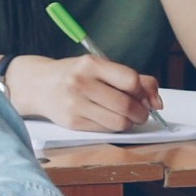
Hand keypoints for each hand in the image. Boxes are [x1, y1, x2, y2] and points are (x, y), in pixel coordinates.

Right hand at [6, 49, 160, 130]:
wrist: (38, 85)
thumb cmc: (75, 74)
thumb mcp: (99, 67)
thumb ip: (132, 78)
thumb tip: (157, 100)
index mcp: (90, 64)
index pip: (130, 80)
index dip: (143, 92)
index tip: (144, 96)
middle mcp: (81, 83)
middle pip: (126, 105)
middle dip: (141, 112)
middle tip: (141, 112)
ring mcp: (75, 104)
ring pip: (119, 122)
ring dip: (130, 122)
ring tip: (127, 116)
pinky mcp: (73, 122)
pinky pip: (106, 130)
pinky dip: (115, 127)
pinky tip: (110, 119)